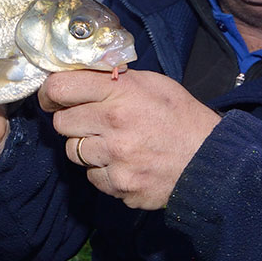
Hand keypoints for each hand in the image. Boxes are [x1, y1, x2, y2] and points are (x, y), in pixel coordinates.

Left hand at [39, 69, 219, 209]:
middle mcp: (113, 125)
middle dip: (73, 121)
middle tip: (92, 121)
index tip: (54, 97)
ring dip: (87, 148)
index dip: (51, 92)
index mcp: (120, 93)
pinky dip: (103, 171)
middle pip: (61, 123)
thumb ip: (115, 79)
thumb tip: (82, 75)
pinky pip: (92, 176)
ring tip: (114, 143)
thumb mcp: (153, 84)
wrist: (210, 161)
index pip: (60, 87)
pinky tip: (125, 163)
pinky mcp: (119, 185)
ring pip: (73, 152)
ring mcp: (115, 158)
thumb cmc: (182, 118)